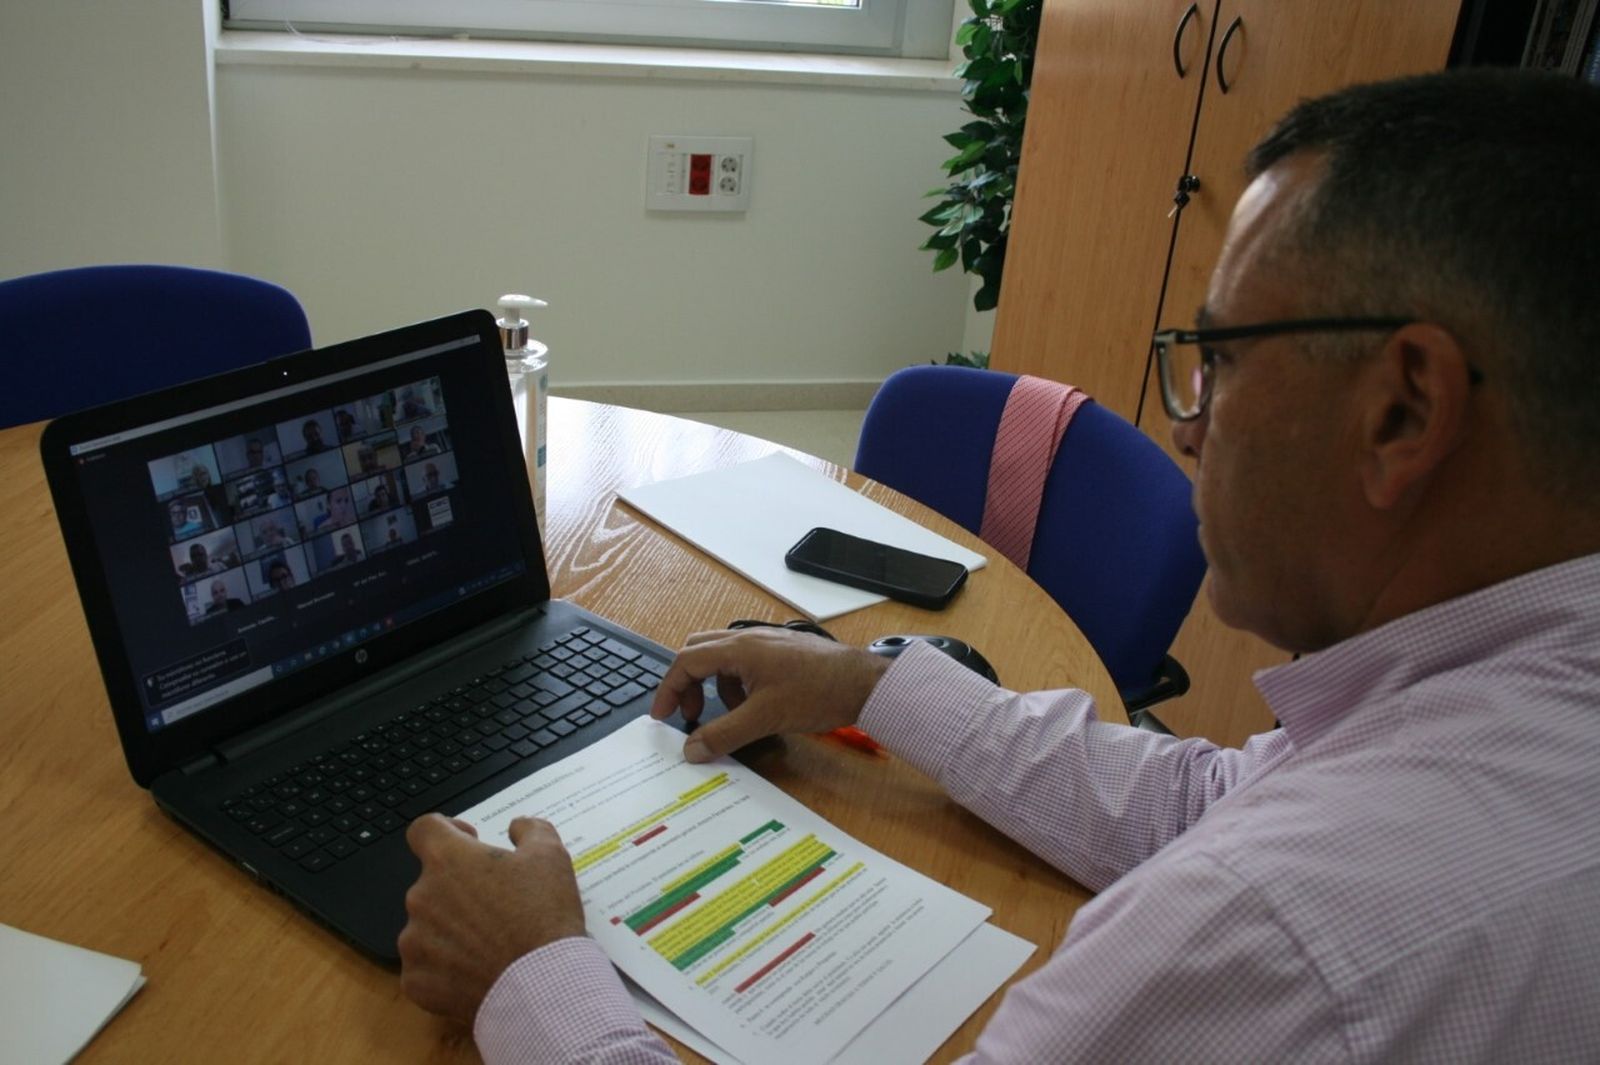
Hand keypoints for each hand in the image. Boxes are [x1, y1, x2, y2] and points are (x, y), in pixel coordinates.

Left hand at [399, 814, 586, 1023]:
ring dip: (450, 928)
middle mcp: (421, 896)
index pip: (424, 829)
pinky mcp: (415, 980)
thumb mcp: (551, 856)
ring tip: (488, 944)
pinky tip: (477, 970)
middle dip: (458, 889)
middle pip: (431, 883)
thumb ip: (530, 829)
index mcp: (447, 860)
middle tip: (496, 905)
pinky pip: (425, 966)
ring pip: (427, 925)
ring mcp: (413, 942)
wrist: (541, 984)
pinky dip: (446, 967)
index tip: (469, 844)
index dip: (447, 830)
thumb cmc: (544, 915)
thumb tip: (516, 827)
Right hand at [648, 626, 890, 762]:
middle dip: (688, 684)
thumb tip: (692, 749)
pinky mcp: (781, 653)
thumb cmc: (819, 692)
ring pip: (722, 658)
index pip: (686, 661)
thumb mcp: (765, 718)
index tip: (663, 715)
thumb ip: (724, 734)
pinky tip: (755, 707)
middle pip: (699, 652)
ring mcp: (766, 643)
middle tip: (690, 714)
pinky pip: (745, 663)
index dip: (669, 689)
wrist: (864, 683)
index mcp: (739, 648)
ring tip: (729, 715)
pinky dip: (738, 684)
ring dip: (715, 685)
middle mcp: (749, 639)